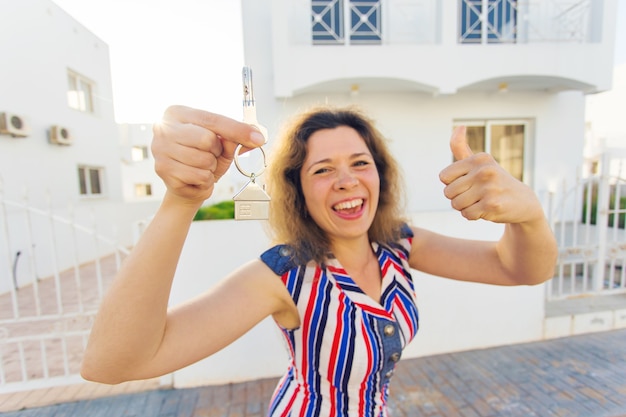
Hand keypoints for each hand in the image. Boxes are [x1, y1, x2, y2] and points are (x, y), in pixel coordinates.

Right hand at [151, 105, 265, 205]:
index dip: (238, 130)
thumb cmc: (202, 158)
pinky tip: (195, 178)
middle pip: (207, 139)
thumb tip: (256, 136)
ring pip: (204, 160)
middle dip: (216, 152)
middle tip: (210, 156)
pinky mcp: (163, 170)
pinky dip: (205, 180)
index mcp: (178, 113)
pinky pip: (199, 176)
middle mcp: (163, 127)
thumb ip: (234, 138)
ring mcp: (160, 149)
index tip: (258, 138)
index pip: (213, 119)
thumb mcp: (221, 145)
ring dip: (210, 168)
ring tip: (201, 168)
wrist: (185, 185)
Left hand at [439, 126, 542, 223]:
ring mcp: (489, 188)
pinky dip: (473, 216)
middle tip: (475, 195)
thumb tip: (459, 126)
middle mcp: (484, 170)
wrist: (523, 202)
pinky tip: (486, 210)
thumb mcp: (479, 163)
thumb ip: (462, 148)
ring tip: (480, 202)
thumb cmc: (495, 182)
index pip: (443, 177)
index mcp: (479, 159)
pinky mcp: (492, 204)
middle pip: (448, 192)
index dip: (452, 184)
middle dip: (458, 197)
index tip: (467, 183)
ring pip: (456, 204)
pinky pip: (467, 214)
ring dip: (465, 207)